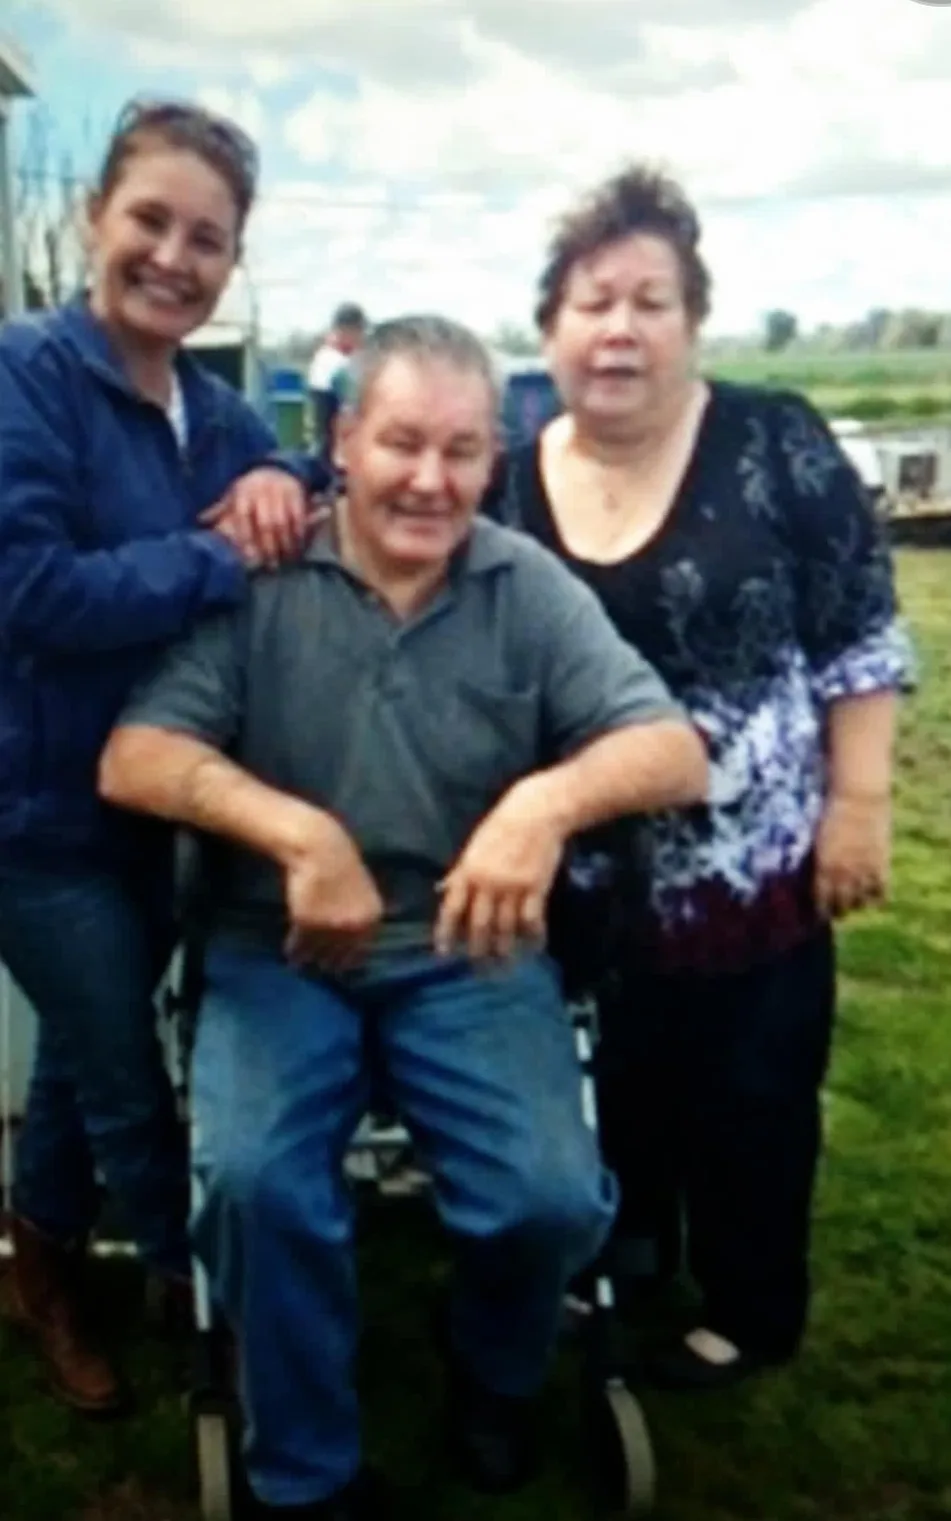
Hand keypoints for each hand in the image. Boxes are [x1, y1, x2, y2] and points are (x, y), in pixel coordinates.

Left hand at [202, 468, 324, 568]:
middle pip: (266, 524)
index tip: (248, 556)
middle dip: (268, 547)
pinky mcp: (296, 493)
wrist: (276, 468)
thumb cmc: (251, 488)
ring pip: (284, 523)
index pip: (243, 517)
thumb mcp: (234, 494)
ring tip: (286, 560)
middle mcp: (262, 490)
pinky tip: (298, 546)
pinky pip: (299, 517)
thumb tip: (201, 520)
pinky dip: (299, 534)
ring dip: (286, 544)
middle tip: (271, 565)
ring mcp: (281, 491)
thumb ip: (220, 509)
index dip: (245, 537)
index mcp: (243, 492)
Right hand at [283, 815, 383, 971]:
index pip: (359, 954)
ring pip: (315, 955)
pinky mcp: (306, 922)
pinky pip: (297, 946)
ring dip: (308, 959)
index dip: (344, 960)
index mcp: (371, 920)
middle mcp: (353, 927)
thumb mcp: (364, 894)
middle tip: (317, 964)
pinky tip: (290, 949)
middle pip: (337, 959)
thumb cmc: (342, 866)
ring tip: (301, 962)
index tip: (334, 963)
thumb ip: (361, 920)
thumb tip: (355, 950)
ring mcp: (330, 926)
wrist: (320, 849)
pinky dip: (292, 949)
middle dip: (325, 962)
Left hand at [434, 776, 568, 960]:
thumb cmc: (500, 827)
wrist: (535, 812)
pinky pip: (532, 920)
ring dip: (504, 951)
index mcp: (468, 872)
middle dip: (477, 952)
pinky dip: (532, 937)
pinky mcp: (536, 888)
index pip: (452, 910)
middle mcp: (487, 883)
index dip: (446, 934)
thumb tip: (442, 891)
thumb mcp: (473, 847)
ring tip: (504, 968)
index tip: (444, 955)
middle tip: (477, 971)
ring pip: (505, 928)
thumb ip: (459, 873)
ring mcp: (512, 886)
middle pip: (479, 926)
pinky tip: (532, 948)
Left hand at [814, 790, 890, 920]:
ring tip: (852, 905)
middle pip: (841, 907)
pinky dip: (876, 899)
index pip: (820, 902)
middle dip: (836, 912)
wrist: (858, 797)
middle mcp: (844, 874)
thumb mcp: (815, 840)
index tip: (816, 915)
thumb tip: (805, 879)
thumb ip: (813, 862)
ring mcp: (864, 870)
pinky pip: (880, 892)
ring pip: (861, 903)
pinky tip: (871, 898)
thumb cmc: (831, 813)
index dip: (818, 913)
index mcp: (823, 867)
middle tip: (834, 911)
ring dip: (855, 906)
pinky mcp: (881, 864)